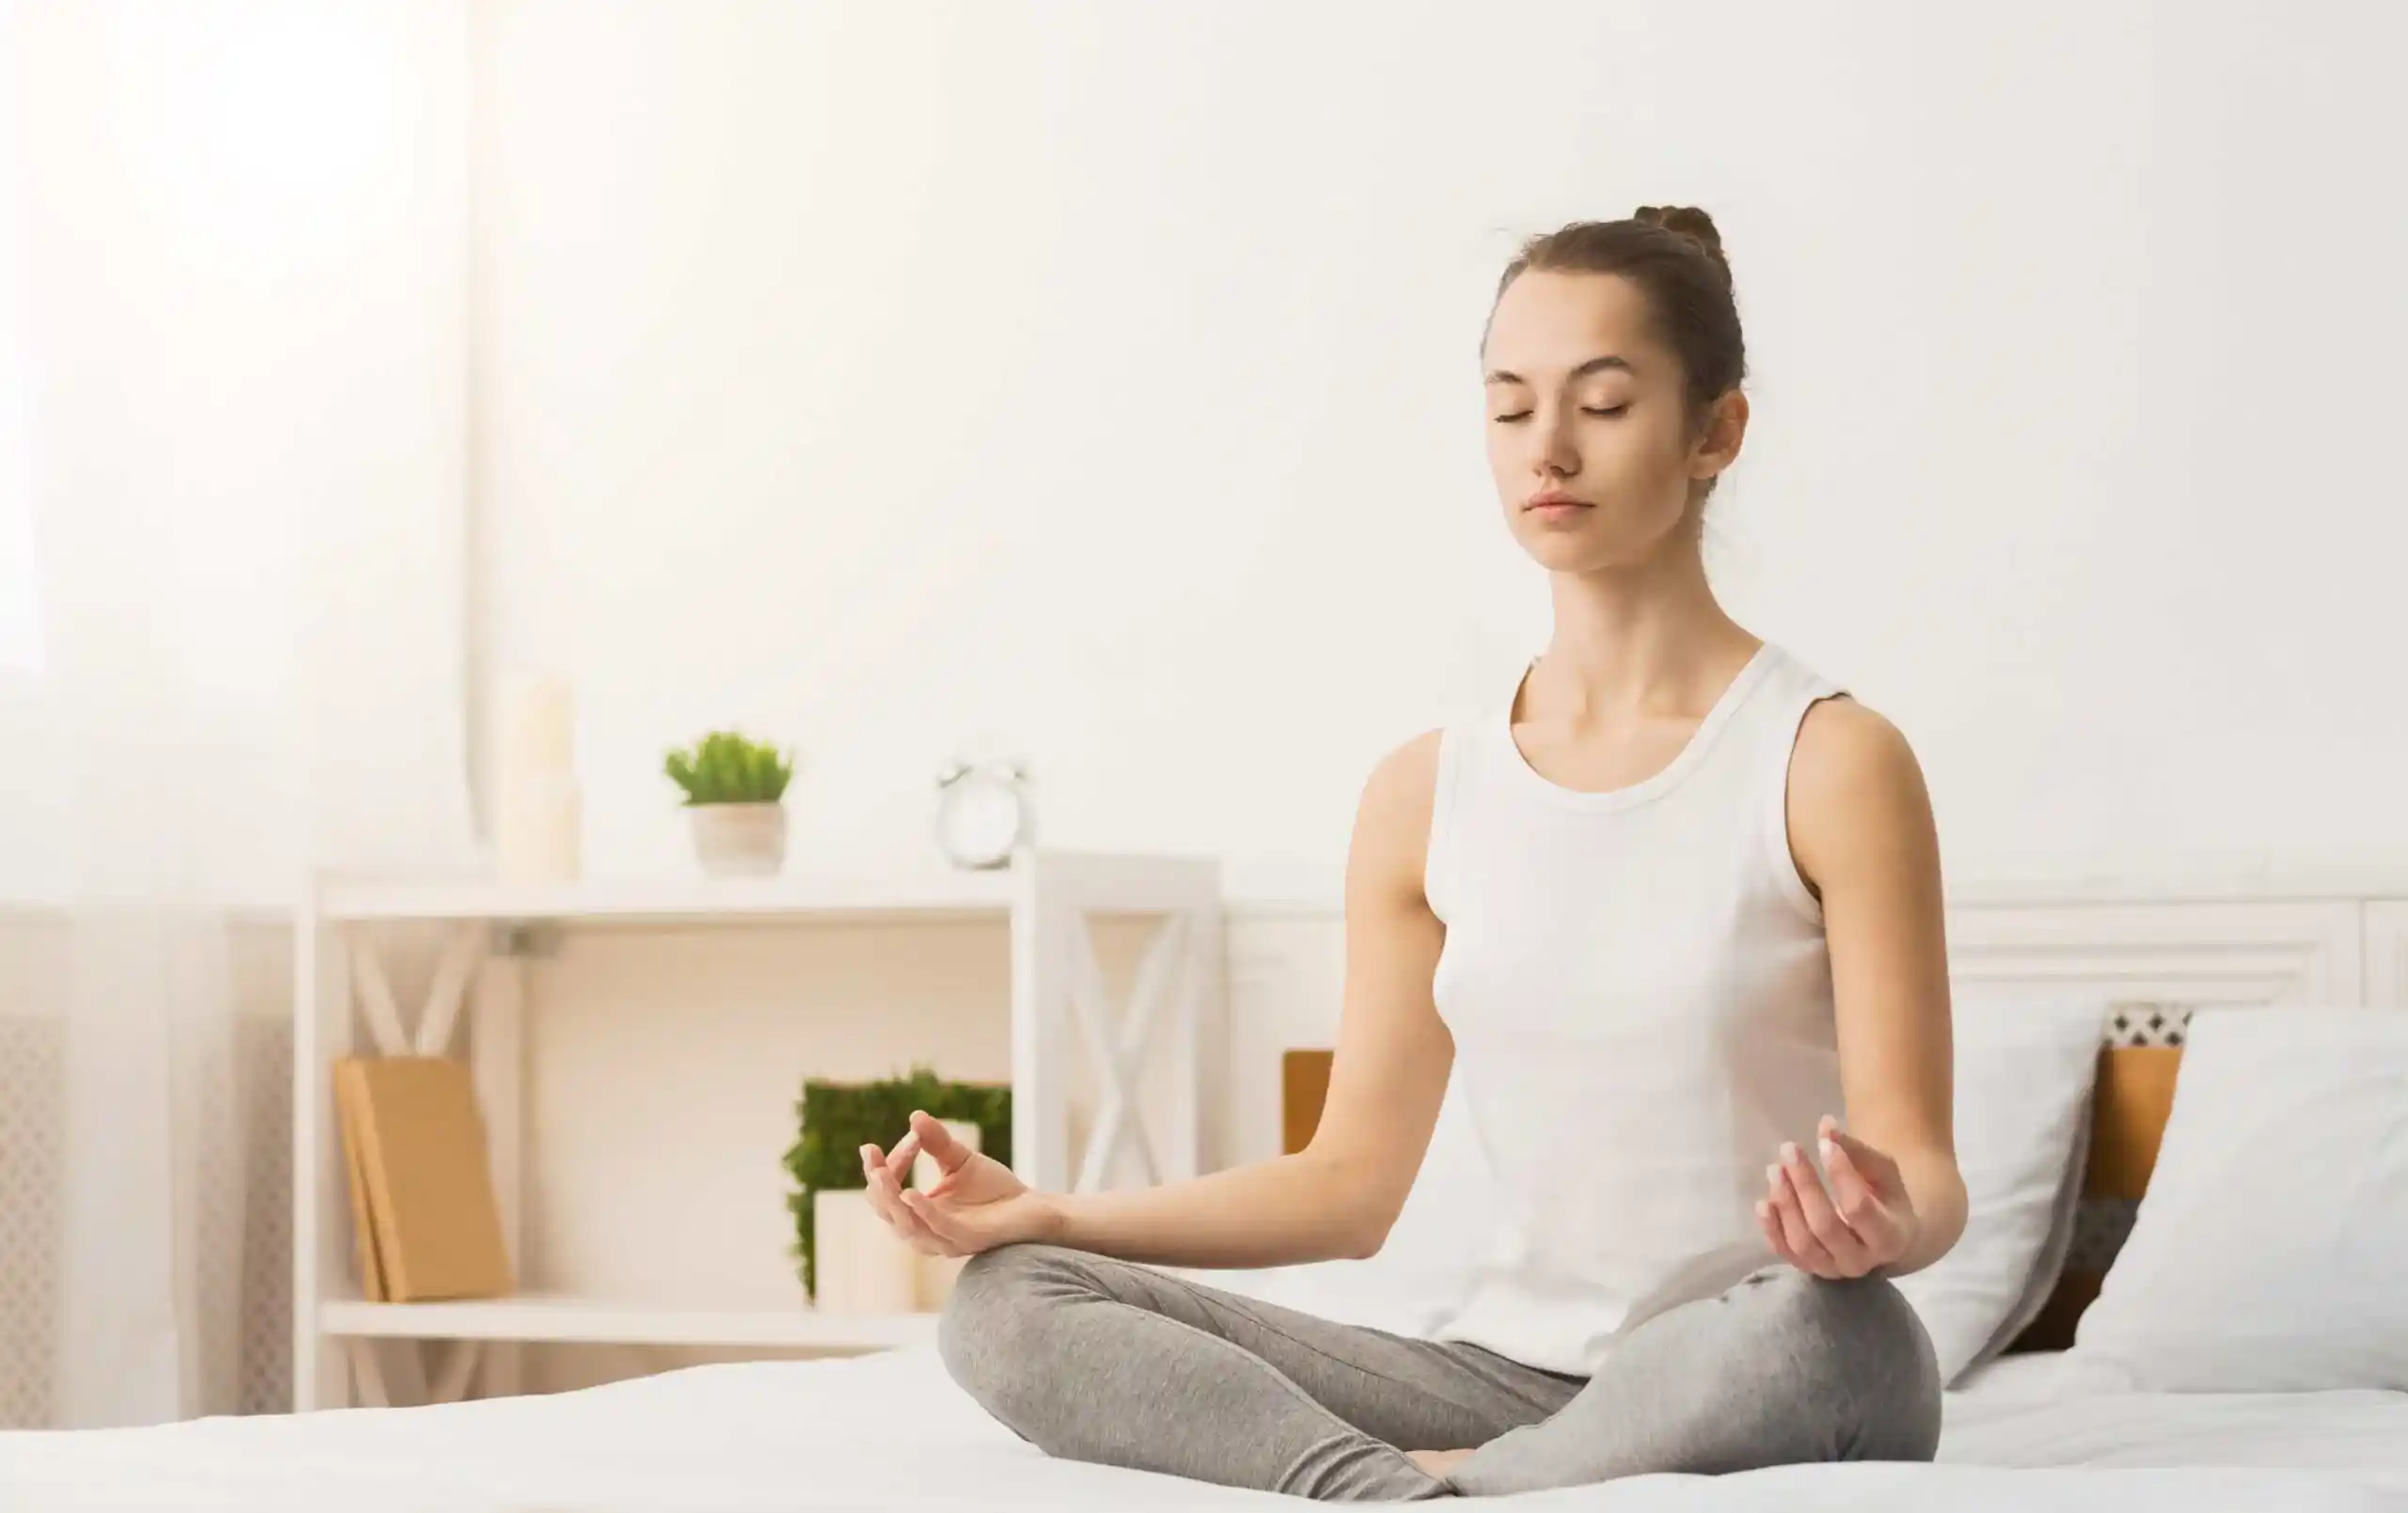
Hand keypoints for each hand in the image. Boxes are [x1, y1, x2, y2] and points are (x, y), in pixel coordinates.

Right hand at [859, 1109, 1061, 1257]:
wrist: (1033, 1208)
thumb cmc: (994, 1189)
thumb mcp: (959, 1160)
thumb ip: (936, 1142)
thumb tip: (914, 1116)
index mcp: (919, 1214)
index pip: (888, 1192)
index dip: (885, 1165)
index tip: (894, 1139)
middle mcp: (926, 1231)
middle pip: (888, 1212)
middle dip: (877, 1183)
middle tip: (871, 1155)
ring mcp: (946, 1238)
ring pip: (907, 1226)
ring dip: (891, 1198)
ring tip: (882, 1172)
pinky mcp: (968, 1238)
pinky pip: (939, 1228)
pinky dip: (923, 1211)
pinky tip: (910, 1192)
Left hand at [1755, 1115, 1917, 1279]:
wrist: (1883, 1236)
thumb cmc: (1884, 1198)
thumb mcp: (1882, 1172)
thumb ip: (1857, 1152)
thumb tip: (1825, 1127)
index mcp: (1890, 1237)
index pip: (1860, 1208)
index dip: (1840, 1175)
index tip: (1823, 1144)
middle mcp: (1862, 1261)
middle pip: (1826, 1226)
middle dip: (1805, 1185)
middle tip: (1790, 1149)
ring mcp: (1833, 1269)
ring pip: (1803, 1243)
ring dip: (1785, 1204)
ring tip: (1774, 1169)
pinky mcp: (1810, 1270)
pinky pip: (1786, 1254)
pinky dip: (1771, 1229)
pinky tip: (1763, 1202)